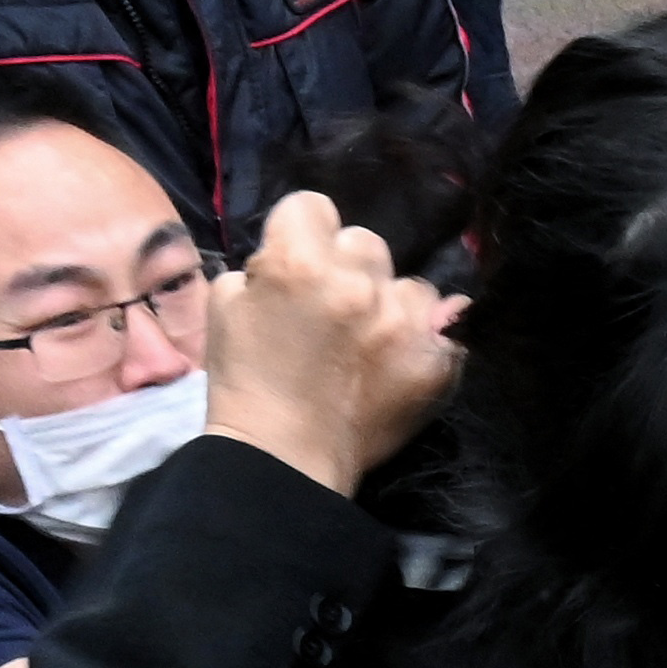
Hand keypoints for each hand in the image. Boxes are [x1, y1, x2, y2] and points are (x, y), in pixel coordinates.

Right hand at [202, 189, 459, 496]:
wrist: (283, 461)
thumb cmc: (245, 384)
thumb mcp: (225, 307)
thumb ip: (261, 269)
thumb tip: (293, 258)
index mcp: (297, 263)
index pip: (313, 206)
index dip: (302, 234)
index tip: (300, 264)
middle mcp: (356, 282)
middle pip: (364, 241)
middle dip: (347, 267)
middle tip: (333, 310)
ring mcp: (402, 321)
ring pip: (408, 283)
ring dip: (389, 303)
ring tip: (368, 342)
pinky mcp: (435, 358)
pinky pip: (441, 324)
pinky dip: (422, 340)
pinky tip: (396, 363)